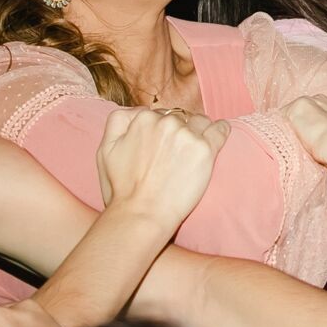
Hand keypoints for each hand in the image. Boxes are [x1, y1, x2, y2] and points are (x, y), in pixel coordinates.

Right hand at [94, 107, 227, 228]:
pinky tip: (221, 131)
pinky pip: (220, 130)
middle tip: (177, 151)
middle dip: (179, 130)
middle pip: (180, 117)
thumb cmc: (122, 189)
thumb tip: (134, 111)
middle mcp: (166, 122)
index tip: (162, 143)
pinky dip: (221, 129)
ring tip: (196, 146)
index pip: (158, 114)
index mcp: (142, 119)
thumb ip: (117, 123)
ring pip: (200, 121)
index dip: (161, 128)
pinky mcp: (205, 150)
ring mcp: (187, 135)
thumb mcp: (105, 150)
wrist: (142, 215)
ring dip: (199, 130)